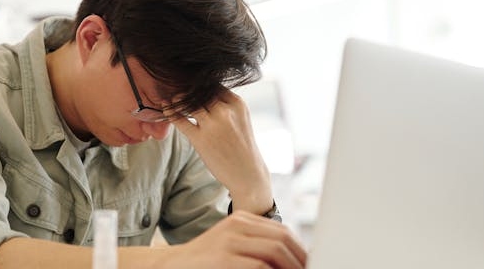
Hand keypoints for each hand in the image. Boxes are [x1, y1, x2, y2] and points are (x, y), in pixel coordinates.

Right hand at [157, 210, 306, 268]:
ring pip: (275, 250)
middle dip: (300, 260)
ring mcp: (229, 241)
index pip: (282, 232)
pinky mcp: (223, 259)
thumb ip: (257, 247)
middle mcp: (237, 225)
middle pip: (282, 239)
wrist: (173, 266)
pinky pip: (259, 266)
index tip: (310, 264)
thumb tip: (292, 258)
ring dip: (291, 267)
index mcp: (242, 220)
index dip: (301, 250)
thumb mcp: (233, 246)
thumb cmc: (206, 262)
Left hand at [167, 88, 272, 213]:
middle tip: (174, 87)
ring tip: (171, 99)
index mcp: (237, 103)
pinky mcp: (200, 139)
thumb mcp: (240, 119)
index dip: (199, 84)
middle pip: (199, 90)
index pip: (212, 84)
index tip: (189, 84)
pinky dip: (170, 112)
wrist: (247, 174)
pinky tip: (165, 109)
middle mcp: (225, 111)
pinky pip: (180, 119)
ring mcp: (213, 124)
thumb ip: (225, 104)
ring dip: (177, 99)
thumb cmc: (241, 146)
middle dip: (186, 89)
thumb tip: (202, 92)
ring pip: (188, 101)